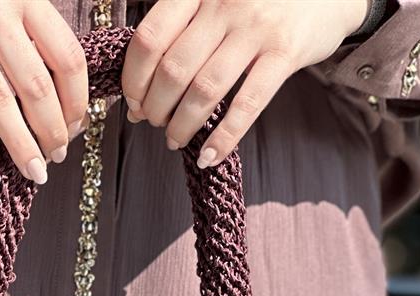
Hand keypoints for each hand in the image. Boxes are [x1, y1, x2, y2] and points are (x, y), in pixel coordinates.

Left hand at [121, 0, 369, 164]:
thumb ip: (183, 24)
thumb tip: (139, 85)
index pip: (151, 38)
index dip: (134, 78)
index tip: (134, 101)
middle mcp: (225, 3)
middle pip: (173, 69)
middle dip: (155, 107)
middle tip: (153, 123)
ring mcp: (257, 28)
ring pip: (204, 90)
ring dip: (182, 125)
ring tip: (174, 139)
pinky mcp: (285, 52)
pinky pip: (246, 105)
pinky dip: (223, 138)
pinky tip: (209, 157)